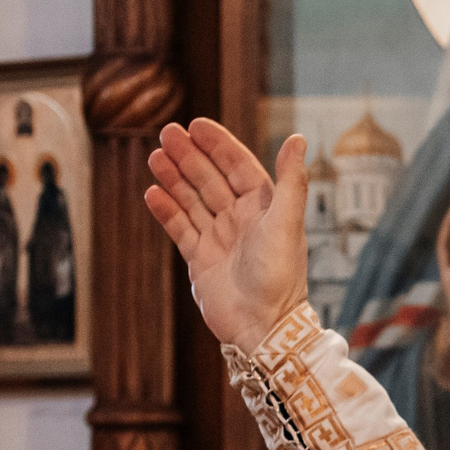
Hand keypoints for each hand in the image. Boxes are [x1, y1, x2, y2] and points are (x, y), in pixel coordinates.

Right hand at [145, 119, 310, 349]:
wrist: (262, 325)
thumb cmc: (280, 275)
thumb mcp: (286, 222)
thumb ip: (292, 181)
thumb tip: (297, 138)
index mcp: (265, 209)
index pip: (238, 167)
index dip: (219, 145)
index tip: (196, 124)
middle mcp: (242, 220)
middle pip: (211, 179)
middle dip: (190, 156)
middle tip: (166, 133)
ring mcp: (220, 239)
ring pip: (192, 200)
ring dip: (174, 178)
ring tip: (155, 157)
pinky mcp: (201, 259)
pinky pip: (180, 228)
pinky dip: (166, 211)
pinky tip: (151, 192)